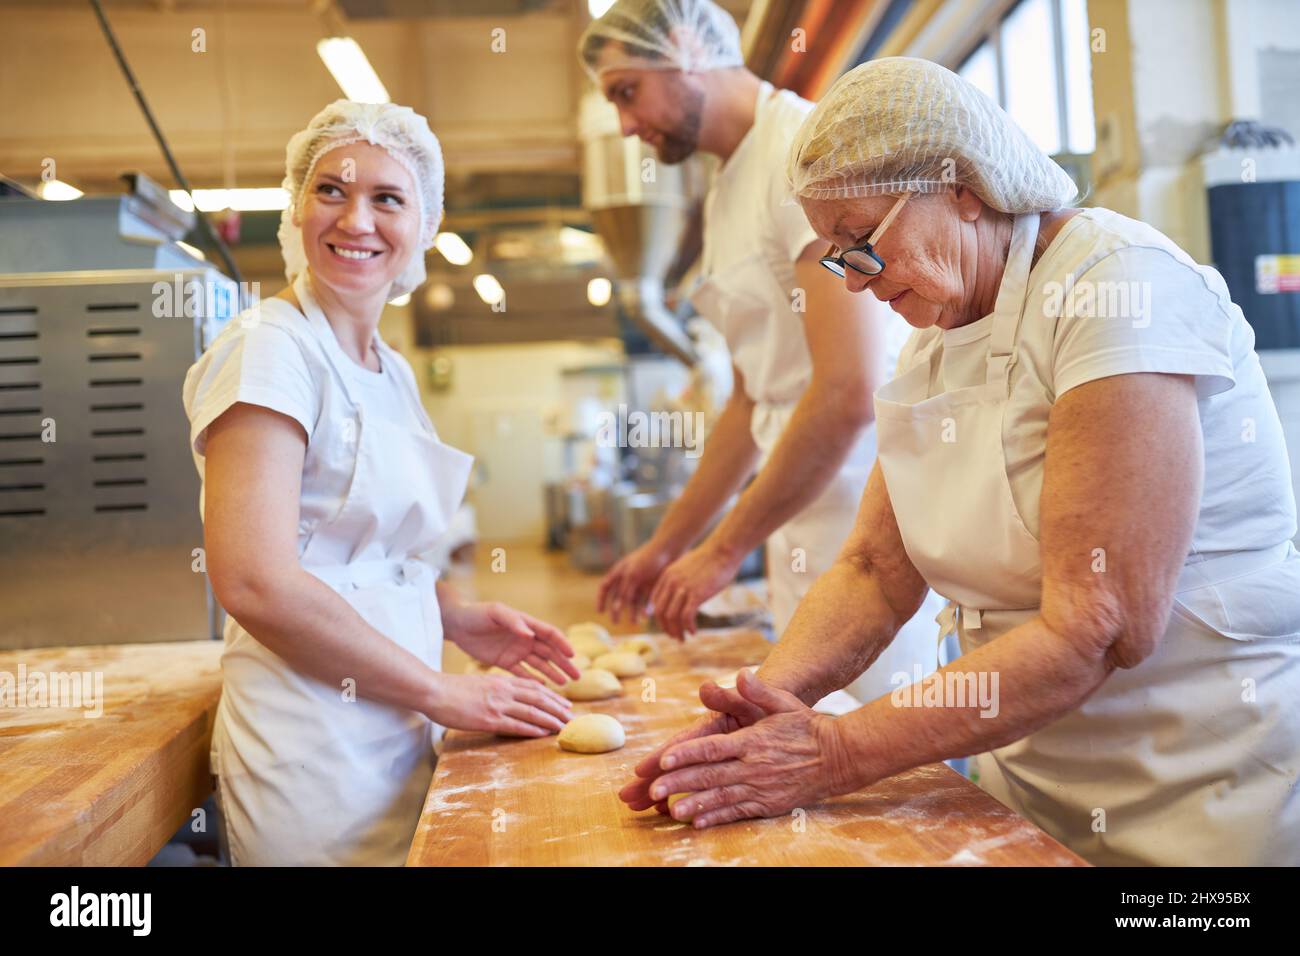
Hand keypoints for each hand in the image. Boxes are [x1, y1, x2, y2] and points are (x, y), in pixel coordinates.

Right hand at [428, 672, 572, 736]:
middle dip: (558, 708)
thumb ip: (497, 689)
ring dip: (551, 720)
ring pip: (532, 712)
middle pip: (539, 699)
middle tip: (573, 717)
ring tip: (565, 727)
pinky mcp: (489, 719)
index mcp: (502, 681)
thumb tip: (510, 698)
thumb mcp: (481, 683)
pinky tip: (544, 734)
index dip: (552, 696)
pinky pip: (516, 725)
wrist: (434, 691)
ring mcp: (497, 705)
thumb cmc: (453, 689)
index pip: (534, 688)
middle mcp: (504, 691)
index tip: (564, 704)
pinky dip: (533, 730)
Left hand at [448, 601, 581, 686]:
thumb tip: (530, 634)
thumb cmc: (476, 613)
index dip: (562, 644)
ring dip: (553, 673)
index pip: (550, 634)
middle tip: (577, 677)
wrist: (456, 623)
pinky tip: (543, 688)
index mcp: (526, 624)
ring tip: (565, 684)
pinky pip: (522, 673)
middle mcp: (525, 638)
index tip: (573, 656)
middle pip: (550, 652)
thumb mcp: (495, 613)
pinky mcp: (504, 661)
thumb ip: (513, 622)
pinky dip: (533, 680)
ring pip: (540, 664)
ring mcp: (516, 651)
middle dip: (564, 663)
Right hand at [597, 539, 676, 623]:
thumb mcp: (632, 575)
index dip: (601, 599)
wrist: (669, 550)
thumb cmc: (647, 559)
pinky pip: (646, 601)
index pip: (605, 587)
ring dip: (632, 612)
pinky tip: (648, 615)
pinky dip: (646, 609)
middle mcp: (627, 578)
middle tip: (616, 622)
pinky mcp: (651, 586)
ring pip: (633, 601)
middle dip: (616, 610)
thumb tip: (616, 609)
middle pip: (618, 597)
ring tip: (636, 622)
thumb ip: (624, 592)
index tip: (600, 612)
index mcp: (619, 571)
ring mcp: (639, 583)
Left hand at [641, 669, 854, 827]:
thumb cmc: (806, 726)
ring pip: (721, 798)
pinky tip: (698, 822)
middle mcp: (754, 766)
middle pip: (709, 775)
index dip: (686, 754)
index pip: (712, 748)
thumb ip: (759, 691)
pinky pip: (738, 812)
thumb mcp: (784, 702)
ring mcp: (761, 788)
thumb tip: (742, 674)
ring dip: (694, 804)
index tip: (663, 759)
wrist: (838, 756)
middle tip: (652, 790)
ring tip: (670, 810)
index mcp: (753, 740)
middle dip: (679, 782)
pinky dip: (717, 817)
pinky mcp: (768, 804)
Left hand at [648, 541, 743, 638]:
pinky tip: (694, 632)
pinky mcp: (696, 594)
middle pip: (660, 612)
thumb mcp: (687, 568)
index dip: (660, 617)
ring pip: (672, 617)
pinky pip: (686, 617)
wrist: (722, 550)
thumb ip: (680, 580)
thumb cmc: (709, 559)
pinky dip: (688, 627)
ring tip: (683, 638)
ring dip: (676, 631)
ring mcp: (683, 588)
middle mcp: (671, 583)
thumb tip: (682, 594)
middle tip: (674, 636)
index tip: (668, 626)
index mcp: (667, 576)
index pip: (655, 602)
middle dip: (666, 628)